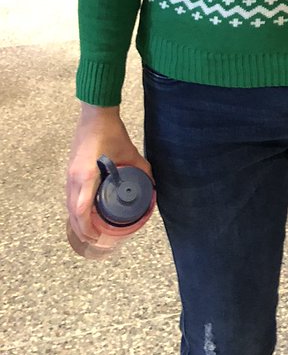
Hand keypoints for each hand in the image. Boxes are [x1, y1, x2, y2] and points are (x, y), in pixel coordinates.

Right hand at [66, 105, 152, 247]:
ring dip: (77, 219)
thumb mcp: (129, 152)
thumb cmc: (111, 131)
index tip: (96, 237)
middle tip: (94, 240)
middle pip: (71, 212)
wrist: (95, 113)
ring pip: (69, 204)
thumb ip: (141, 169)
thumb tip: (152, 184)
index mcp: (86, 175)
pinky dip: (75, 207)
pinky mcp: (70, 170)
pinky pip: (70, 195)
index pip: (81, 210)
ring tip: (89, 230)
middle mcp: (74, 178)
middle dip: (81, 229)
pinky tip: (85, 211)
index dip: (87, 227)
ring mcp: (69, 174)